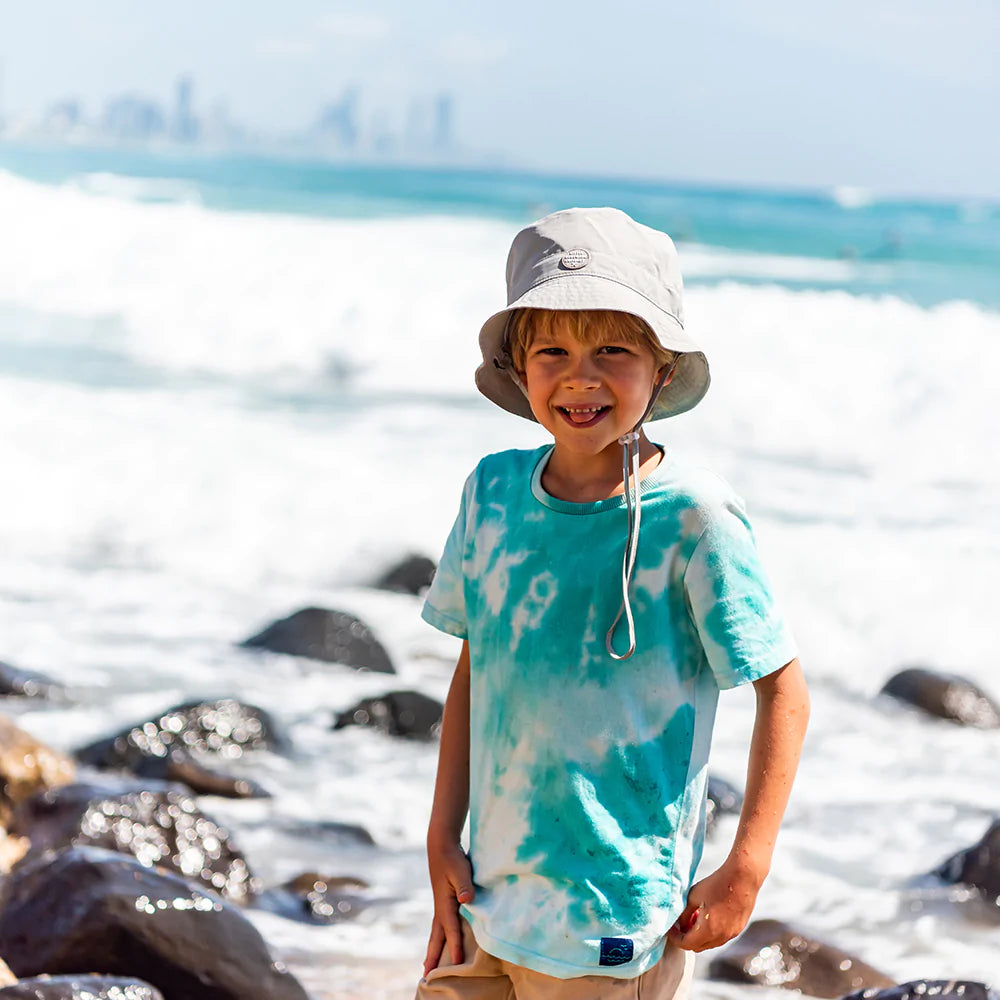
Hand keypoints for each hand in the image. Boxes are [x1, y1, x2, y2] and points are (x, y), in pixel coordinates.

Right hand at [422, 841, 475, 976]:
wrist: (441, 846)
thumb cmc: (453, 858)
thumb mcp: (461, 870)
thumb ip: (464, 886)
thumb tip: (466, 899)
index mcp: (444, 904)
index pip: (451, 929)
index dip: (455, 946)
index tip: (456, 962)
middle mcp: (440, 907)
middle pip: (436, 936)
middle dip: (433, 956)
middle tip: (427, 975)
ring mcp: (440, 904)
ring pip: (437, 931)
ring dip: (433, 948)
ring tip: (428, 964)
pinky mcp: (443, 900)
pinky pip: (441, 924)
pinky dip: (439, 936)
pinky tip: (442, 938)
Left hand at [666, 858, 762, 952]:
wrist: (742, 877)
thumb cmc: (716, 884)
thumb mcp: (693, 896)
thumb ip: (684, 914)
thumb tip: (680, 925)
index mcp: (708, 930)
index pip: (686, 944)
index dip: (675, 938)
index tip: (670, 929)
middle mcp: (721, 936)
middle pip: (698, 947)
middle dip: (687, 937)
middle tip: (680, 923)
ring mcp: (732, 934)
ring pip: (710, 943)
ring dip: (700, 936)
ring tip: (694, 917)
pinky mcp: (738, 928)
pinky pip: (720, 937)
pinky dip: (711, 932)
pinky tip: (708, 915)